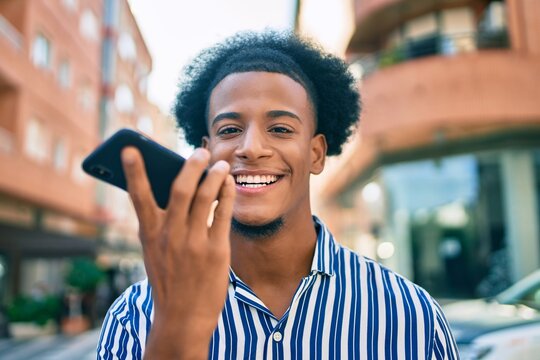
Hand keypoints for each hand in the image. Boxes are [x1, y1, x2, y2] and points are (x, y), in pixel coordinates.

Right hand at [121, 147, 234, 358]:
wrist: (183, 316)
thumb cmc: (169, 279)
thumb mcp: (154, 252)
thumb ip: (161, 223)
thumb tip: (178, 188)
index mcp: (150, 235)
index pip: (138, 197)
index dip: (133, 171)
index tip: (129, 148)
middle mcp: (170, 236)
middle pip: (180, 189)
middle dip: (191, 165)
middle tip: (200, 151)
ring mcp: (193, 243)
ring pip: (204, 197)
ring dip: (214, 176)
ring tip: (221, 165)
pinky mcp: (215, 251)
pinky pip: (223, 214)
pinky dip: (227, 194)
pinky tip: (229, 185)